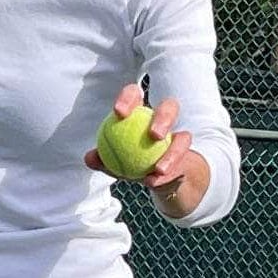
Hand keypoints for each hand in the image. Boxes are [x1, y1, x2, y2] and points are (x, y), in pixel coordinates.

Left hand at [84, 81, 207, 216]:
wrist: (156, 179)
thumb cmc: (129, 161)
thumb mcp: (113, 161)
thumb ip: (102, 158)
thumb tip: (89, 158)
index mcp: (140, 112)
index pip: (136, 95)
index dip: (128, 98)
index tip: (118, 112)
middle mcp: (163, 120)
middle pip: (169, 108)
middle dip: (163, 118)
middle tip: (153, 135)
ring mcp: (179, 137)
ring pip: (184, 137)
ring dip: (172, 153)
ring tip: (158, 168)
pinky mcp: (188, 157)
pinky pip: (181, 163)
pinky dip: (167, 174)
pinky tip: (153, 181)